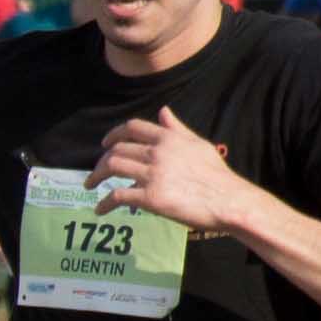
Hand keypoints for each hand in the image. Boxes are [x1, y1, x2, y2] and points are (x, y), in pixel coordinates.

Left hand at [90, 107, 251, 237]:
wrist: (230, 201)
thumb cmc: (217, 174)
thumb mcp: (198, 144)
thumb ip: (177, 128)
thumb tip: (163, 110)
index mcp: (168, 138)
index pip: (132, 128)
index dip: (113, 134)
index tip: (105, 144)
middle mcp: (158, 152)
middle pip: (117, 150)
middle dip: (101, 161)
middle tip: (97, 172)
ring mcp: (153, 174)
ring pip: (112, 167)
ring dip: (96, 176)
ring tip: (91, 185)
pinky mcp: (151, 198)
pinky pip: (118, 196)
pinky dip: (105, 203)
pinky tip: (100, 210)